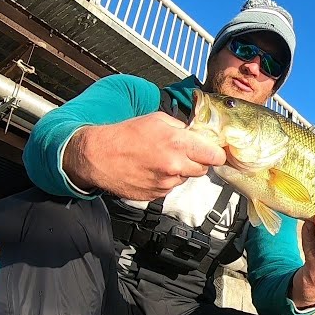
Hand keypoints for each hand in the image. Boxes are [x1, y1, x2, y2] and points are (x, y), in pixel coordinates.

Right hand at [63, 112, 225, 199]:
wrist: (98, 156)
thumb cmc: (124, 135)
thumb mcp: (156, 119)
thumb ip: (181, 127)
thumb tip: (196, 135)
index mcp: (178, 144)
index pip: (215, 156)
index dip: (216, 153)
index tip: (214, 151)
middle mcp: (174, 166)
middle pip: (203, 169)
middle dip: (197, 161)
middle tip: (183, 152)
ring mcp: (165, 183)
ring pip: (185, 178)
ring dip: (179, 170)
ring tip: (160, 159)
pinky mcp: (156, 195)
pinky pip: (169, 187)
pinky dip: (165, 180)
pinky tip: (151, 169)